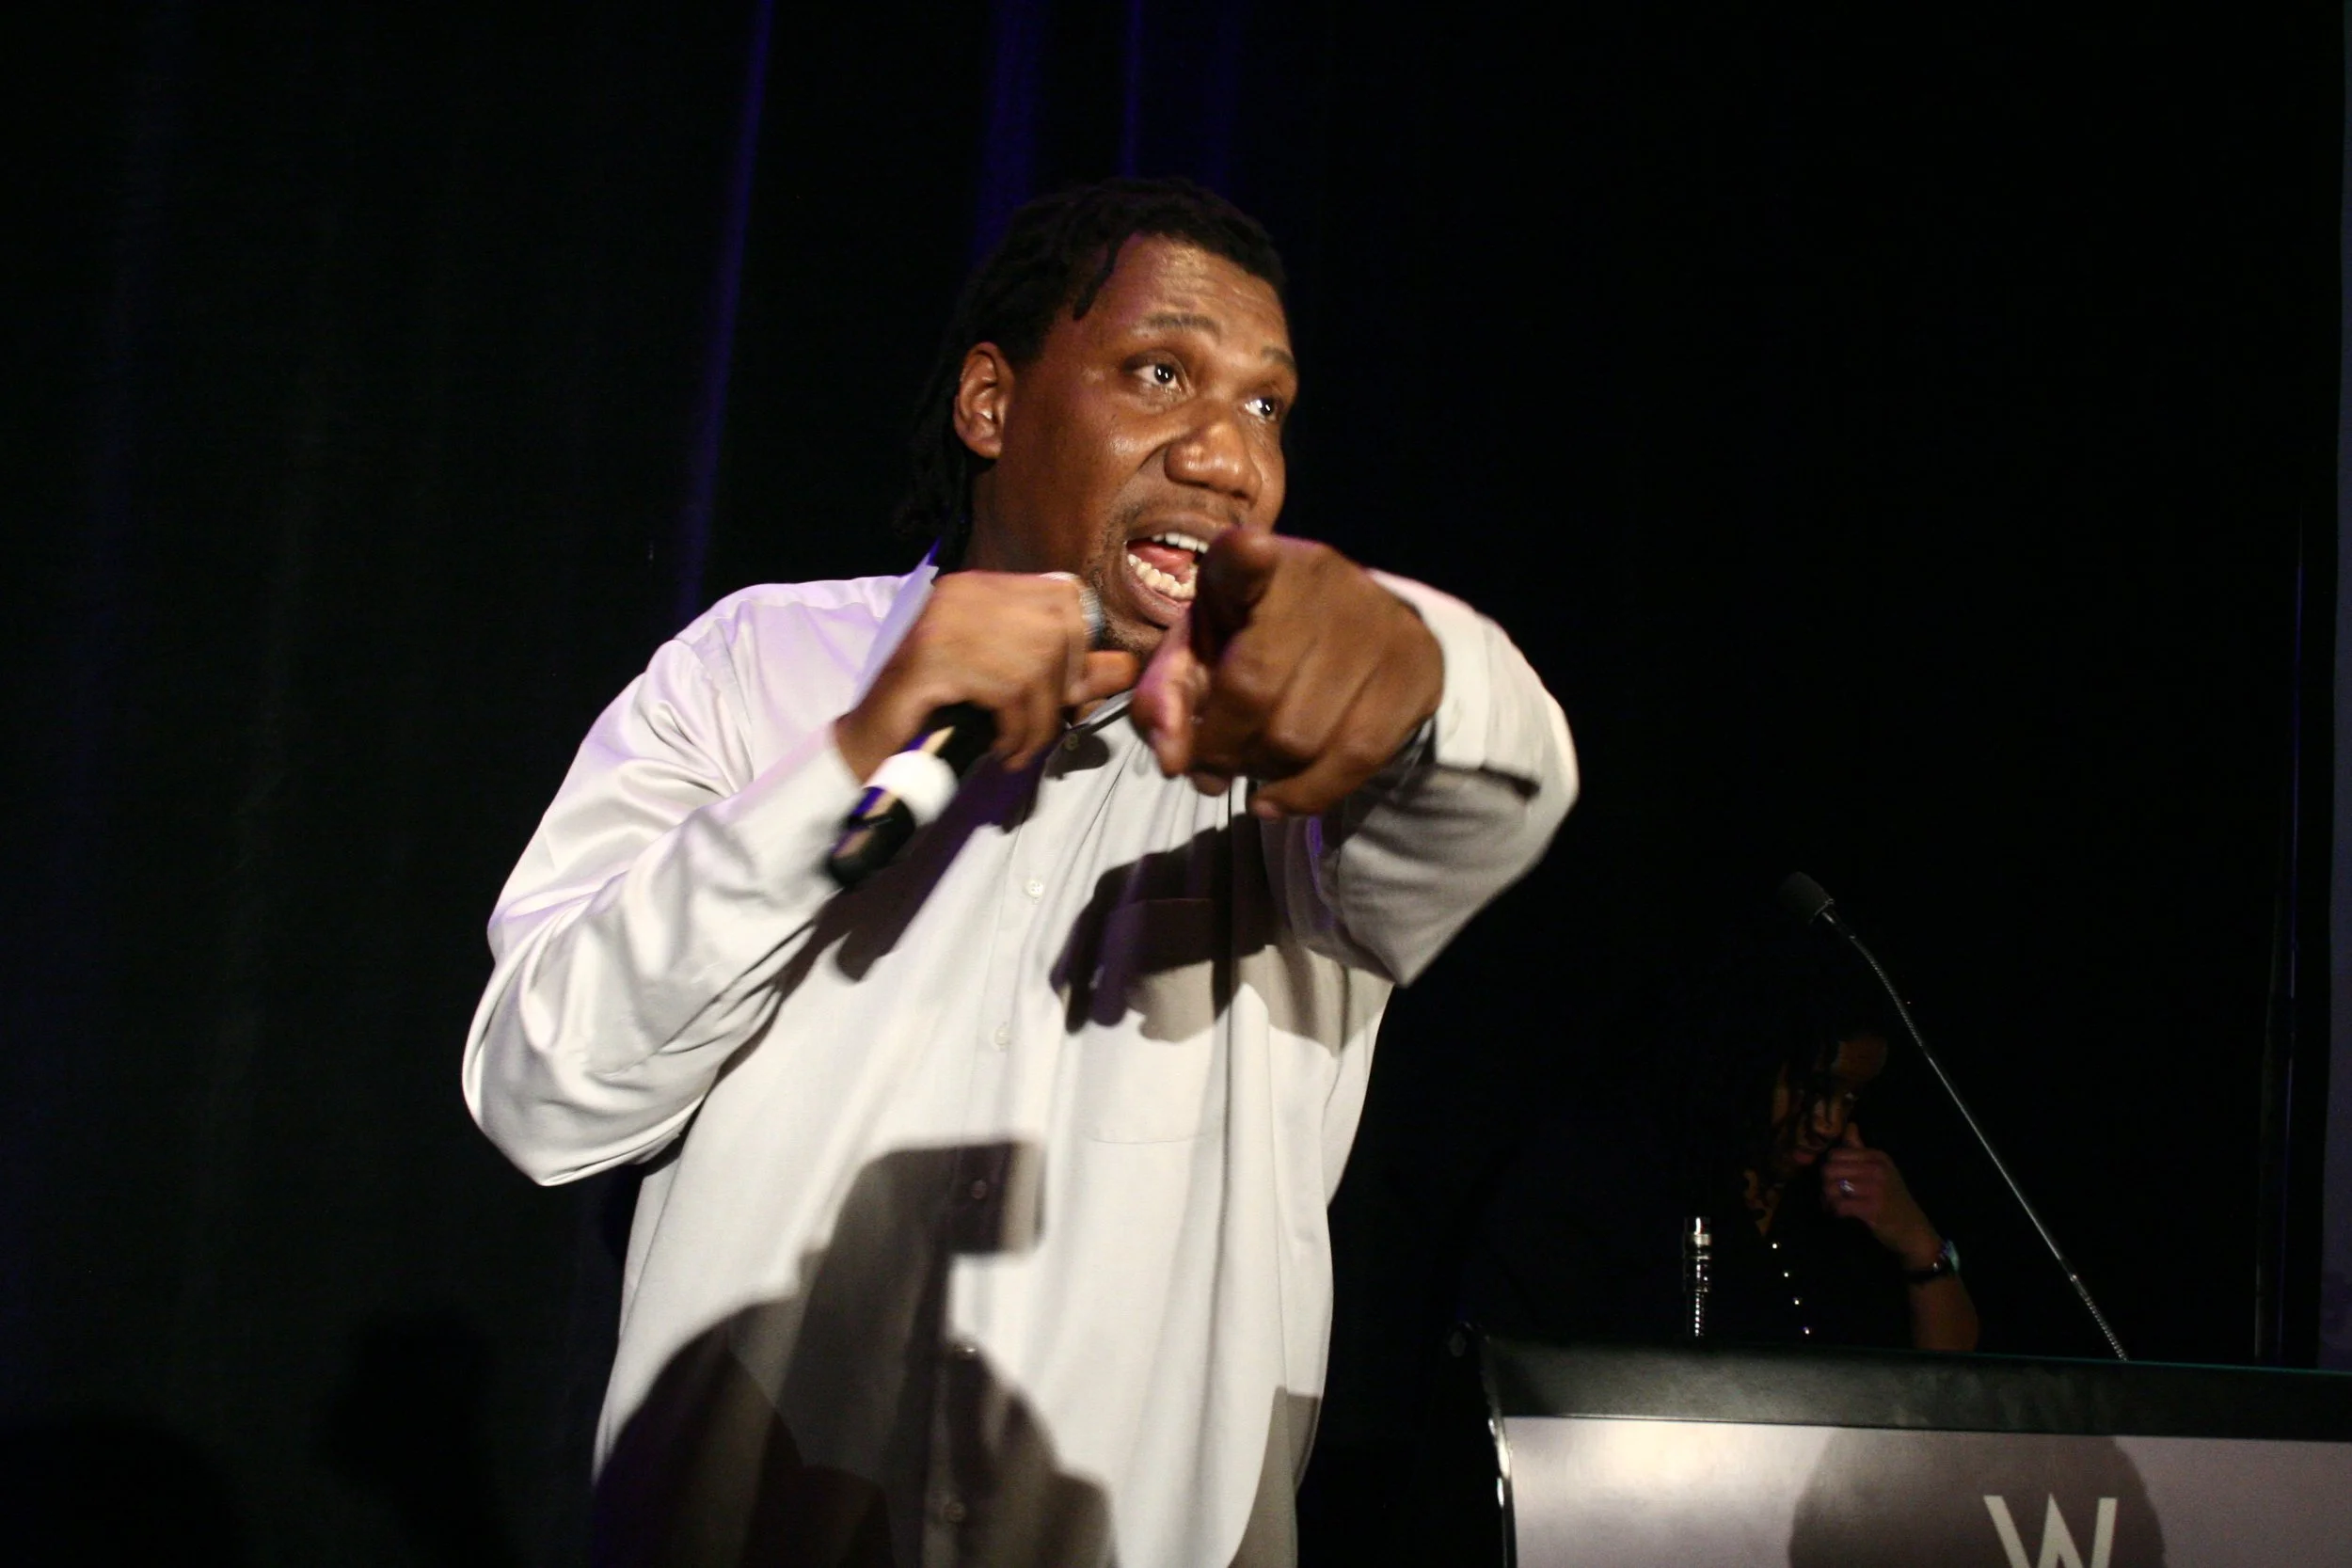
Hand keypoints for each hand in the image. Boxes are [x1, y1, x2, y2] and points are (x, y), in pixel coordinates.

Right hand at [834, 572, 1138, 778]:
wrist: (874, 745)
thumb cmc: (945, 715)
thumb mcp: (1015, 690)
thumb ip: (1068, 675)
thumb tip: (1127, 667)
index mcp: (982, 588)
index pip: (1066, 595)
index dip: (1079, 646)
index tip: (1062, 693)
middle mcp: (965, 592)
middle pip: (1060, 627)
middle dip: (1062, 688)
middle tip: (1037, 727)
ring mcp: (947, 619)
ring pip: (1038, 664)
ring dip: (1038, 720)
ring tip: (1017, 745)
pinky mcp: (935, 655)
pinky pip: (1008, 689)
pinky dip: (1017, 730)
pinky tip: (1001, 749)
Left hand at [1129, 531, 1443, 817]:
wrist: (1351, 635)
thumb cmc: (1250, 644)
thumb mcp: (1193, 658)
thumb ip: (1162, 702)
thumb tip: (1173, 759)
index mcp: (1251, 560)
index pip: (1246, 555)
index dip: (1247, 557)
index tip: (1250, 550)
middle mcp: (1320, 579)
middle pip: (1253, 688)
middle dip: (1219, 745)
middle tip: (1212, 760)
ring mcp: (1376, 622)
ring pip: (1300, 735)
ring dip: (1260, 772)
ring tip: (1250, 767)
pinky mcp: (1415, 668)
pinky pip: (1354, 757)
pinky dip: (1305, 794)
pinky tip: (1276, 800)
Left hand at [1819, 1123, 1943, 1270]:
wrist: (1913, 1230)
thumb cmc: (1893, 1199)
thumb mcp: (1880, 1169)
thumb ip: (1860, 1149)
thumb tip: (1849, 1125)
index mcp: (1877, 1156)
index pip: (1835, 1153)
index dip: (1829, 1168)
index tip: (1835, 1181)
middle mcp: (1876, 1168)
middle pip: (1829, 1169)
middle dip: (1825, 1184)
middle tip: (1831, 1196)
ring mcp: (1875, 1188)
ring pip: (1830, 1187)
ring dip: (1828, 1199)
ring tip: (1834, 1206)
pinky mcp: (1872, 1208)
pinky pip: (1839, 1205)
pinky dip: (1835, 1211)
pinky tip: (1840, 1214)